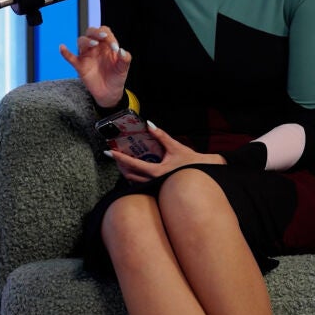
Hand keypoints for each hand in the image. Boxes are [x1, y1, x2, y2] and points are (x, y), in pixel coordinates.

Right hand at [59, 26, 130, 107]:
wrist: (109, 93)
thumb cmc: (116, 77)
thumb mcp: (124, 68)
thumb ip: (125, 58)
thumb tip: (121, 50)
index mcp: (106, 45)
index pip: (105, 32)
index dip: (109, 36)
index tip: (115, 47)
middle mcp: (95, 48)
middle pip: (91, 32)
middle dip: (95, 32)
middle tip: (102, 37)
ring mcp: (86, 56)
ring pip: (81, 41)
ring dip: (86, 40)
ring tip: (93, 44)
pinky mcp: (79, 66)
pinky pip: (70, 57)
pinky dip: (65, 53)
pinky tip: (62, 47)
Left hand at [105, 121, 225, 182]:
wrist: (206, 176)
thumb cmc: (192, 163)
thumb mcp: (176, 147)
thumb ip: (161, 136)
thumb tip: (149, 125)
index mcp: (157, 172)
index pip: (133, 164)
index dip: (119, 158)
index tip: (109, 152)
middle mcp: (154, 182)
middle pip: (129, 175)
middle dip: (120, 165)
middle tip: (113, 156)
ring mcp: (156, 188)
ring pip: (134, 182)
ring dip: (126, 172)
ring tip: (121, 162)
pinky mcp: (158, 189)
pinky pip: (142, 185)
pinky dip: (135, 177)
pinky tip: (134, 171)